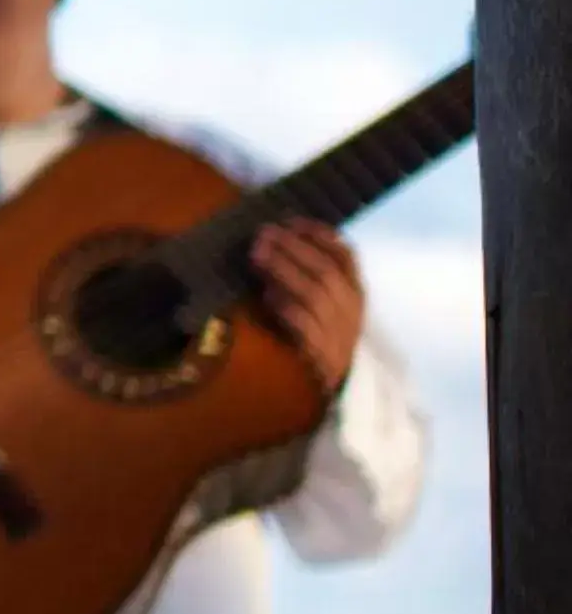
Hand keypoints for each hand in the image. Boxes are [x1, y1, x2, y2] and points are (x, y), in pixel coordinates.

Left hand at [250, 217, 364, 395]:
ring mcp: (340, 334)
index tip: (291, 220)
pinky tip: (267, 295)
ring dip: (285, 270)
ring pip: (317, 295)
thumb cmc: (321, 339)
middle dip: (294, 248)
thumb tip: (271, 241)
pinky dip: (286, 307)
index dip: (319, 235)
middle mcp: (352, 311)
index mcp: (356, 294)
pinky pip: (306, 326)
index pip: (346, 256)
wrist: (338, 393)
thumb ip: (307, 277)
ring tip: (258, 255)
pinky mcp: (323, 358)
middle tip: (263, 234)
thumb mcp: (324, 306)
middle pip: (327, 271)